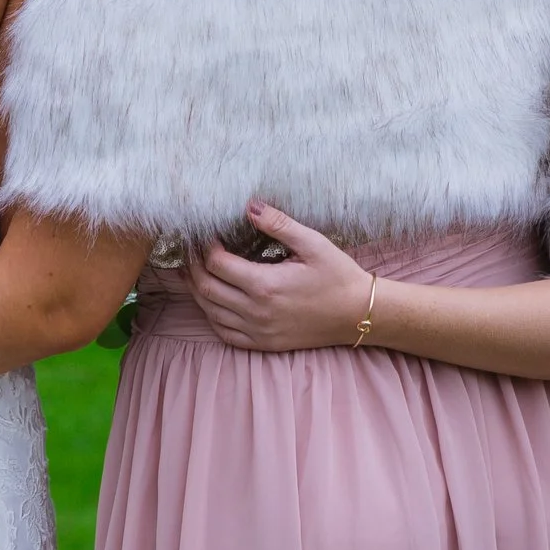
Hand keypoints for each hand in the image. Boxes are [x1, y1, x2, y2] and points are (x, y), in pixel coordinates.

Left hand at [187, 200, 373, 351]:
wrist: (359, 314)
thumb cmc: (338, 276)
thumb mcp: (313, 243)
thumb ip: (278, 224)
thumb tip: (249, 205)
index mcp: (265, 285)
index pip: (216, 264)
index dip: (203, 247)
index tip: (204, 234)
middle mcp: (257, 312)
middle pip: (206, 288)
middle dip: (193, 267)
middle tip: (190, 251)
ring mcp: (259, 331)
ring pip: (210, 312)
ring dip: (197, 291)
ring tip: (193, 271)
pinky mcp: (265, 344)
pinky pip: (226, 334)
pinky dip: (212, 317)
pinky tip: (211, 302)